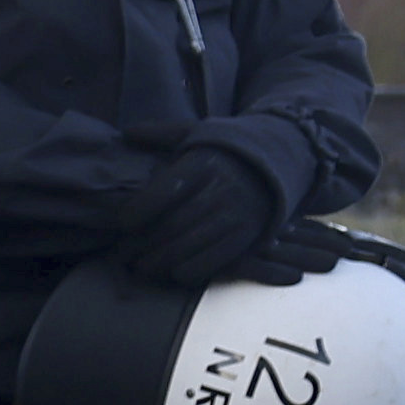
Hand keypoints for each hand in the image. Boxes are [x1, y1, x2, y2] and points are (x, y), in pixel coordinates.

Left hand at [113, 145, 294, 292]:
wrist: (283, 158)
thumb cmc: (227, 148)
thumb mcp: (197, 132)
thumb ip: (160, 134)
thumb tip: (126, 133)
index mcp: (203, 164)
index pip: (164, 191)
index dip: (137, 211)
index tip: (122, 224)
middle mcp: (220, 190)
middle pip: (170, 226)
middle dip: (139, 245)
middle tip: (122, 255)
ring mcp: (236, 214)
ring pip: (186, 248)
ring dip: (157, 263)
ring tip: (140, 267)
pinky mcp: (247, 235)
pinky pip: (212, 262)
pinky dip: (187, 272)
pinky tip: (173, 271)